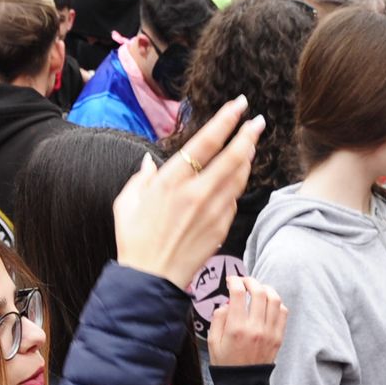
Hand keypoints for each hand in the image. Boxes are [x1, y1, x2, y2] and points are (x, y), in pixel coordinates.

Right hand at [113, 96, 263, 287]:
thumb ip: (140, 178)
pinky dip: (236, 186)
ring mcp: (212, 211)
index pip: (206, 142)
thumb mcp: (127, 202)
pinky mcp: (222, 227)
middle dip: (248, 135)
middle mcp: (196, 192)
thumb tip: (149, 163)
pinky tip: (235, 179)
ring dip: (247, 158)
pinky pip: (233, 200)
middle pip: (232, 156)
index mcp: (171, 181)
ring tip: (250, 144)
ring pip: (239, 177)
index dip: (225, 120)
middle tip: (258, 121)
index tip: (239, 105)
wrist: (151, 279)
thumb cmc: (134, 240)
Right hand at [208, 276, 286, 366]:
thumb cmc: (225, 362)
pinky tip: (268, 303)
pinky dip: (276, 302)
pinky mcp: (278, 337)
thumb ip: (218, 318)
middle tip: (244, 281)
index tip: (231, 280)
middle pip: (259, 292)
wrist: (243, 384)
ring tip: (257, 289)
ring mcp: (270, 332)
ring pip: (275, 299)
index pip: (238, 294)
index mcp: (236, 328)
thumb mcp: (213, 341)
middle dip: (250, 281)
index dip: (234, 281)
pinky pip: (283, 312)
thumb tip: (228, 302)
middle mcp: (255, 328)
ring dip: (265, 289)